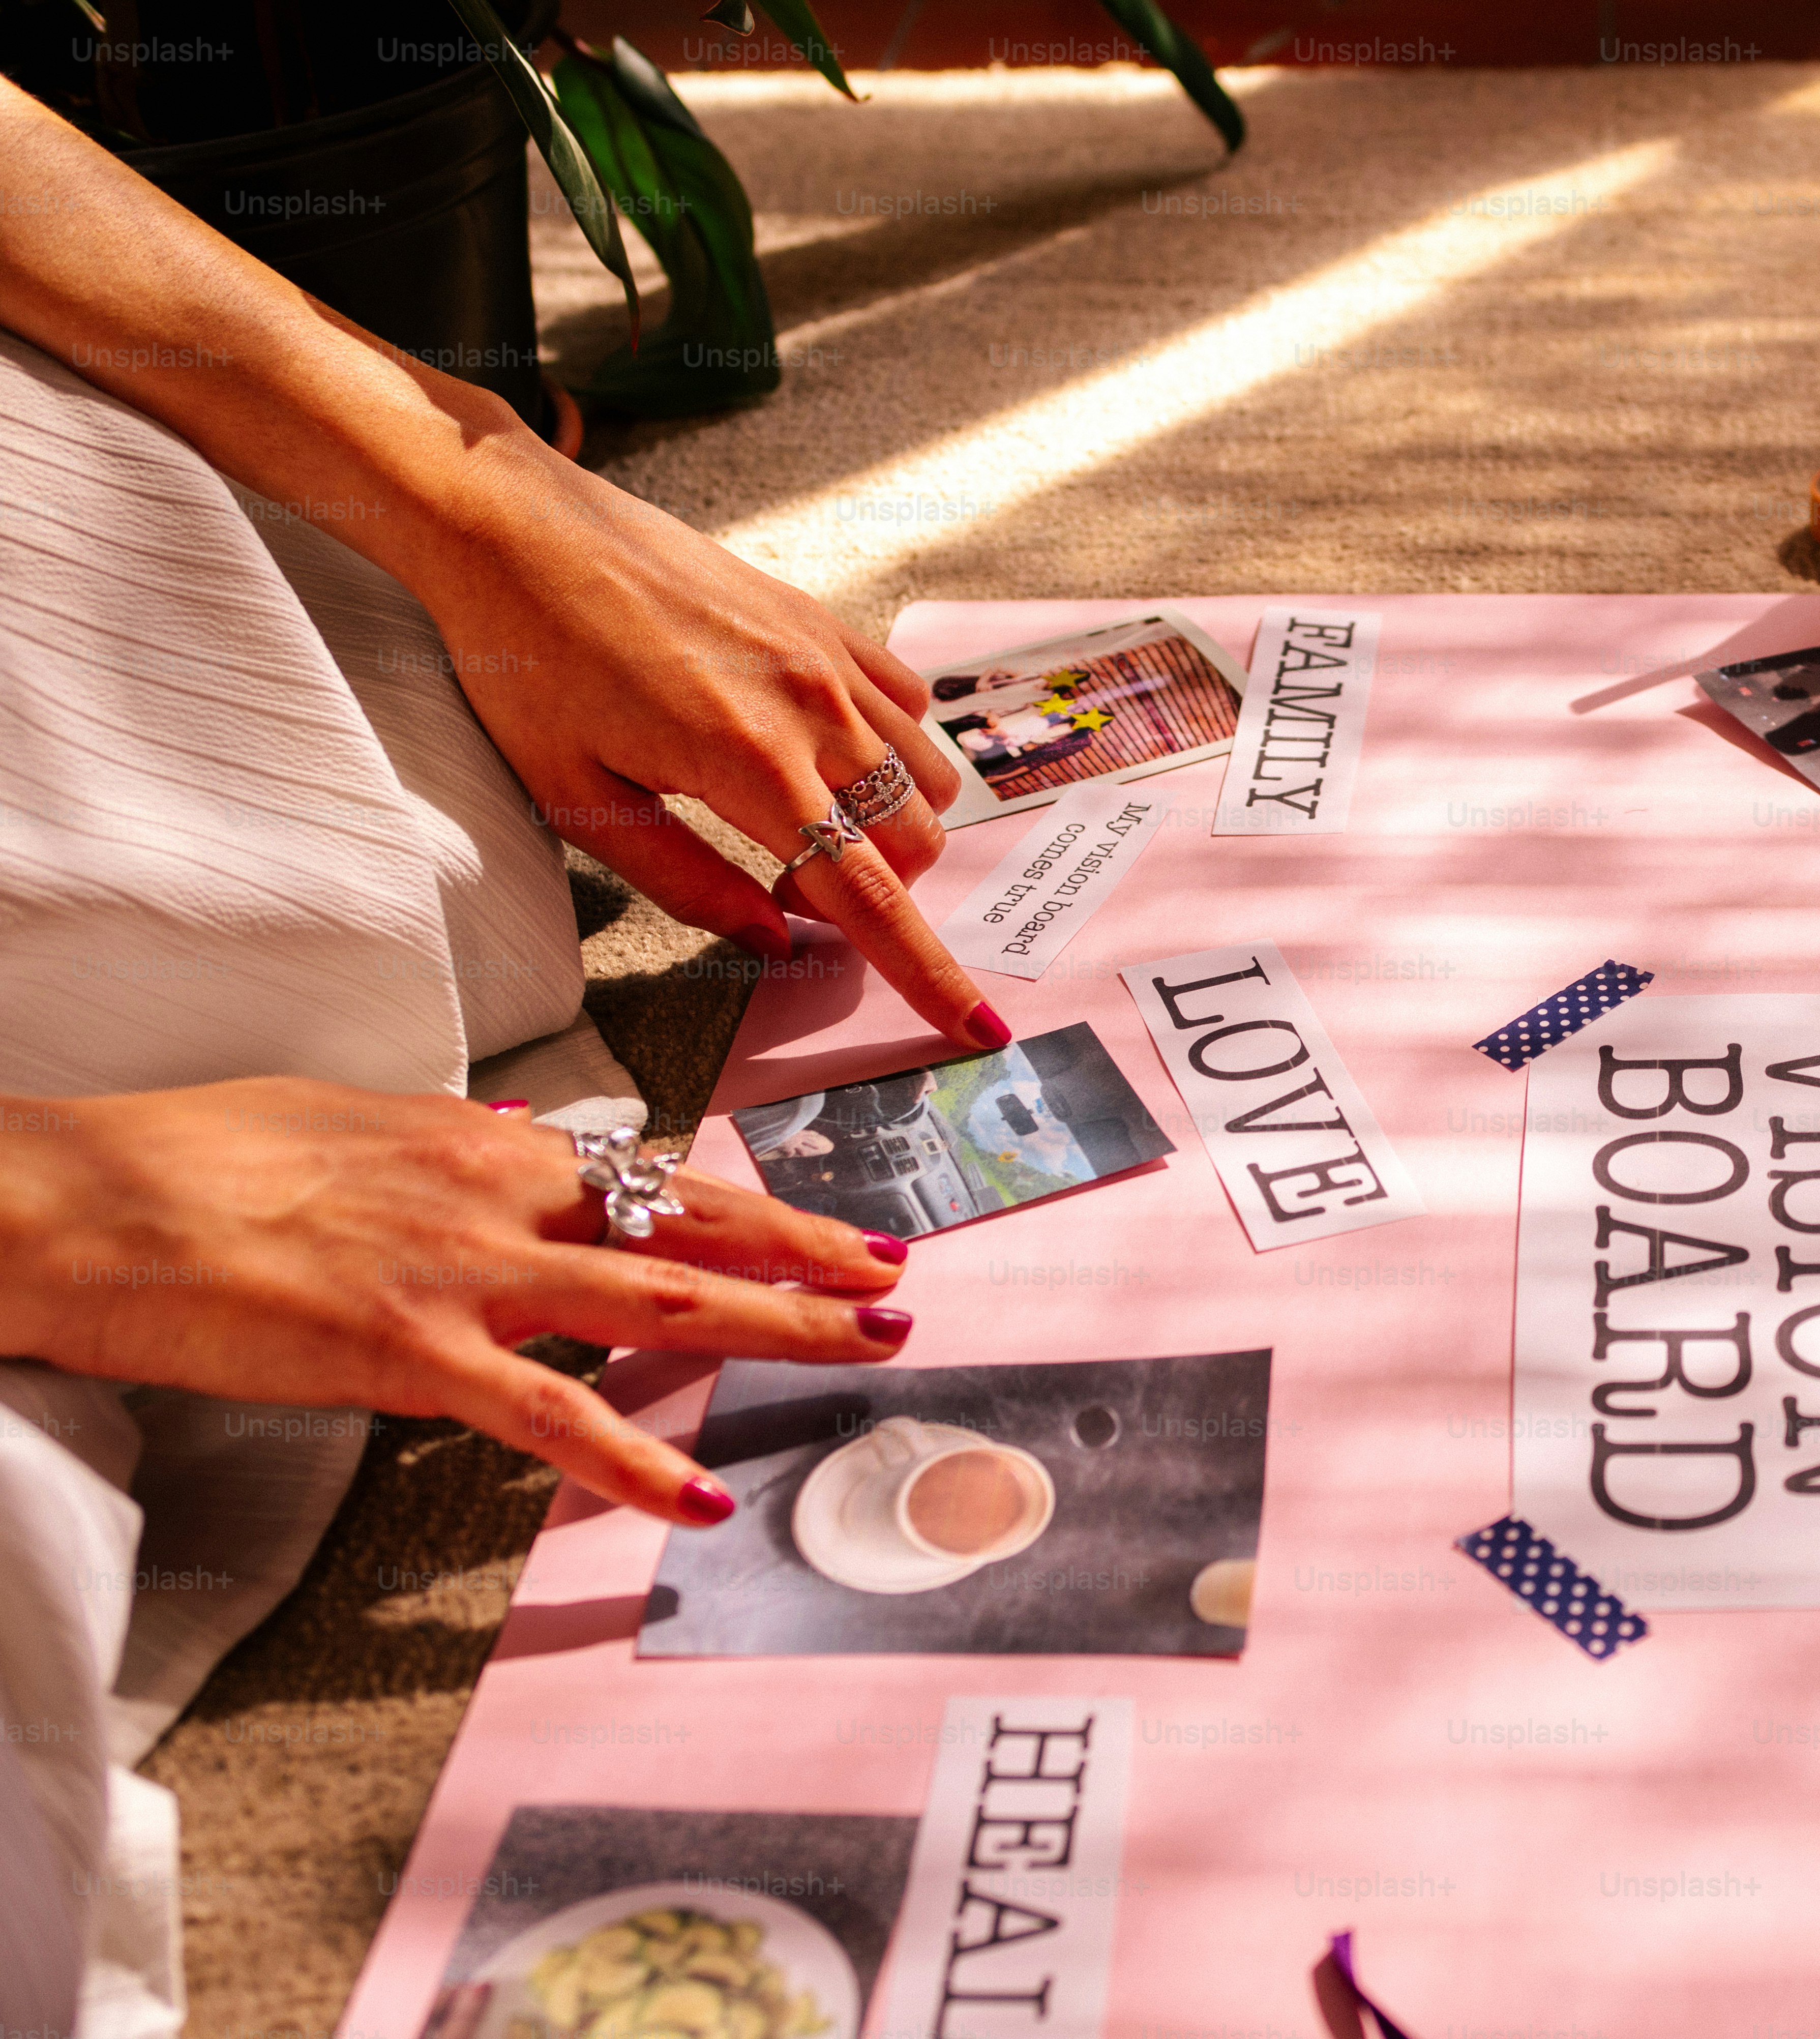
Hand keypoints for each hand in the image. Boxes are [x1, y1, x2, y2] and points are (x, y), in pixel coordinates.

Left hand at [0, 85, 1000, 1048]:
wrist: (517, 529)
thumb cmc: (528, 666)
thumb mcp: (579, 799)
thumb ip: (687, 882)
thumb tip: (777, 941)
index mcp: (749, 766)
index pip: (868, 897)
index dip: (929, 975)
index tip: (977, 1032)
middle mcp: (812, 709)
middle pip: (911, 845)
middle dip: (875, 892)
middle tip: (781, 885)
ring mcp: (828, 659)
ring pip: (925, 781)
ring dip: (887, 827)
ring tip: (799, 818)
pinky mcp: (825, 622)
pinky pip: (910, 708)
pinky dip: (888, 751)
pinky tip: (818, 750)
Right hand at [0, 1080, 914, 1524]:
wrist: (93, 1199)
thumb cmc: (203, 1161)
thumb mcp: (355, 1126)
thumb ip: (455, 1146)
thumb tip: (531, 1143)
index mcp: (487, 1144)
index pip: (657, 1174)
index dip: (761, 1202)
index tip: (843, 1225)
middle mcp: (500, 1194)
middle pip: (692, 1221)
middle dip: (811, 1253)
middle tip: (902, 1280)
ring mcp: (463, 1274)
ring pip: (661, 1295)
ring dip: (778, 1324)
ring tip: (867, 1347)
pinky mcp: (409, 1352)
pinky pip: (548, 1416)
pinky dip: (630, 1464)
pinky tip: (693, 1502)